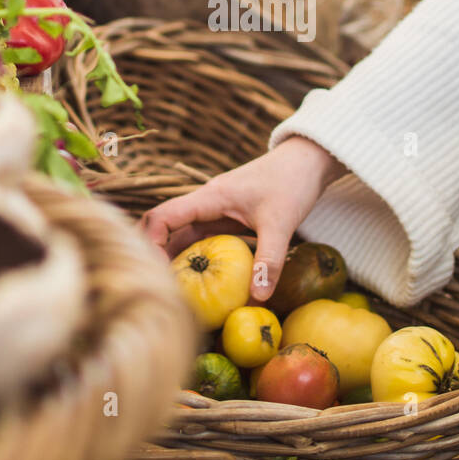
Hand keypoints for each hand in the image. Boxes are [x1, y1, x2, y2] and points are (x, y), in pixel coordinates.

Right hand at [140, 137, 346, 302]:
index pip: (163, 217)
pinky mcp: (230, 217)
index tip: (153, 273)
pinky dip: (202, 259)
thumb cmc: (293, 182)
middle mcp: (207, 203)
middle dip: (159, 257)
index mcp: (209, 198)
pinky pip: (206, 240)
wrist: (309, 160)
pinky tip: (205, 282)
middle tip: (161, 291)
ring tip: (177, 293)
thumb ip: (269, 261)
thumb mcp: (282, 223)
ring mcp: (217, 210)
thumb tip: (257, 299)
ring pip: (186, 236)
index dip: (149, 243)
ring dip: (180, 261)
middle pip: (168, 229)